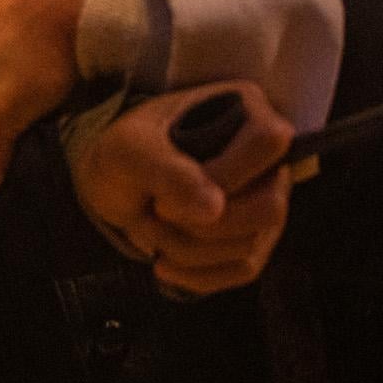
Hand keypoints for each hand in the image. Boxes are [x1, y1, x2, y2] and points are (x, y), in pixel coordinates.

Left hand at [72, 80, 293, 296]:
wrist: (112, 183)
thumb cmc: (123, 151)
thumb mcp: (128, 150)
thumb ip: (166, 170)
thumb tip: (214, 208)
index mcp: (245, 108)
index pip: (270, 142)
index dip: (225, 173)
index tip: (171, 186)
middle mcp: (268, 157)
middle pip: (268, 207)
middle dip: (199, 223)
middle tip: (154, 210)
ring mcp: (266, 201)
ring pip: (250, 244)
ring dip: (188, 248)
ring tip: (149, 225)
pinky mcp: (255, 239)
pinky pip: (243, 270)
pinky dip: (198, 274)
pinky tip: (162, 264)